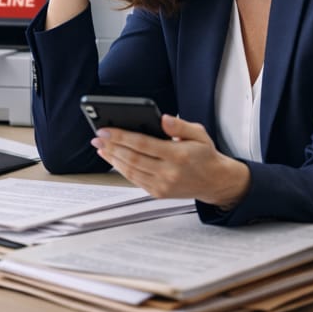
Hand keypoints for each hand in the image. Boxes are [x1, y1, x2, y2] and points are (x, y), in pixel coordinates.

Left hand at [92, 114, 250, 207]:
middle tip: (97, 137)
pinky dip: (121, 169)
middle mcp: (170, 172)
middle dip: (111, 147)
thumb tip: (162, 118)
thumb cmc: (204, 155)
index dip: (121, 137)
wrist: (215, 182)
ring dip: (112, 158)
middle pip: (133, 158)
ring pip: (130, 171)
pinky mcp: (158, 193)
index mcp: (179, 155)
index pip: (143, 144)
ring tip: (101, 147)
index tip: (105, 130)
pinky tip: (113, 158)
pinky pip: (134, 180)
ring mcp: (163, 185)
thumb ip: (180, 125)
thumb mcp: (199, 134)